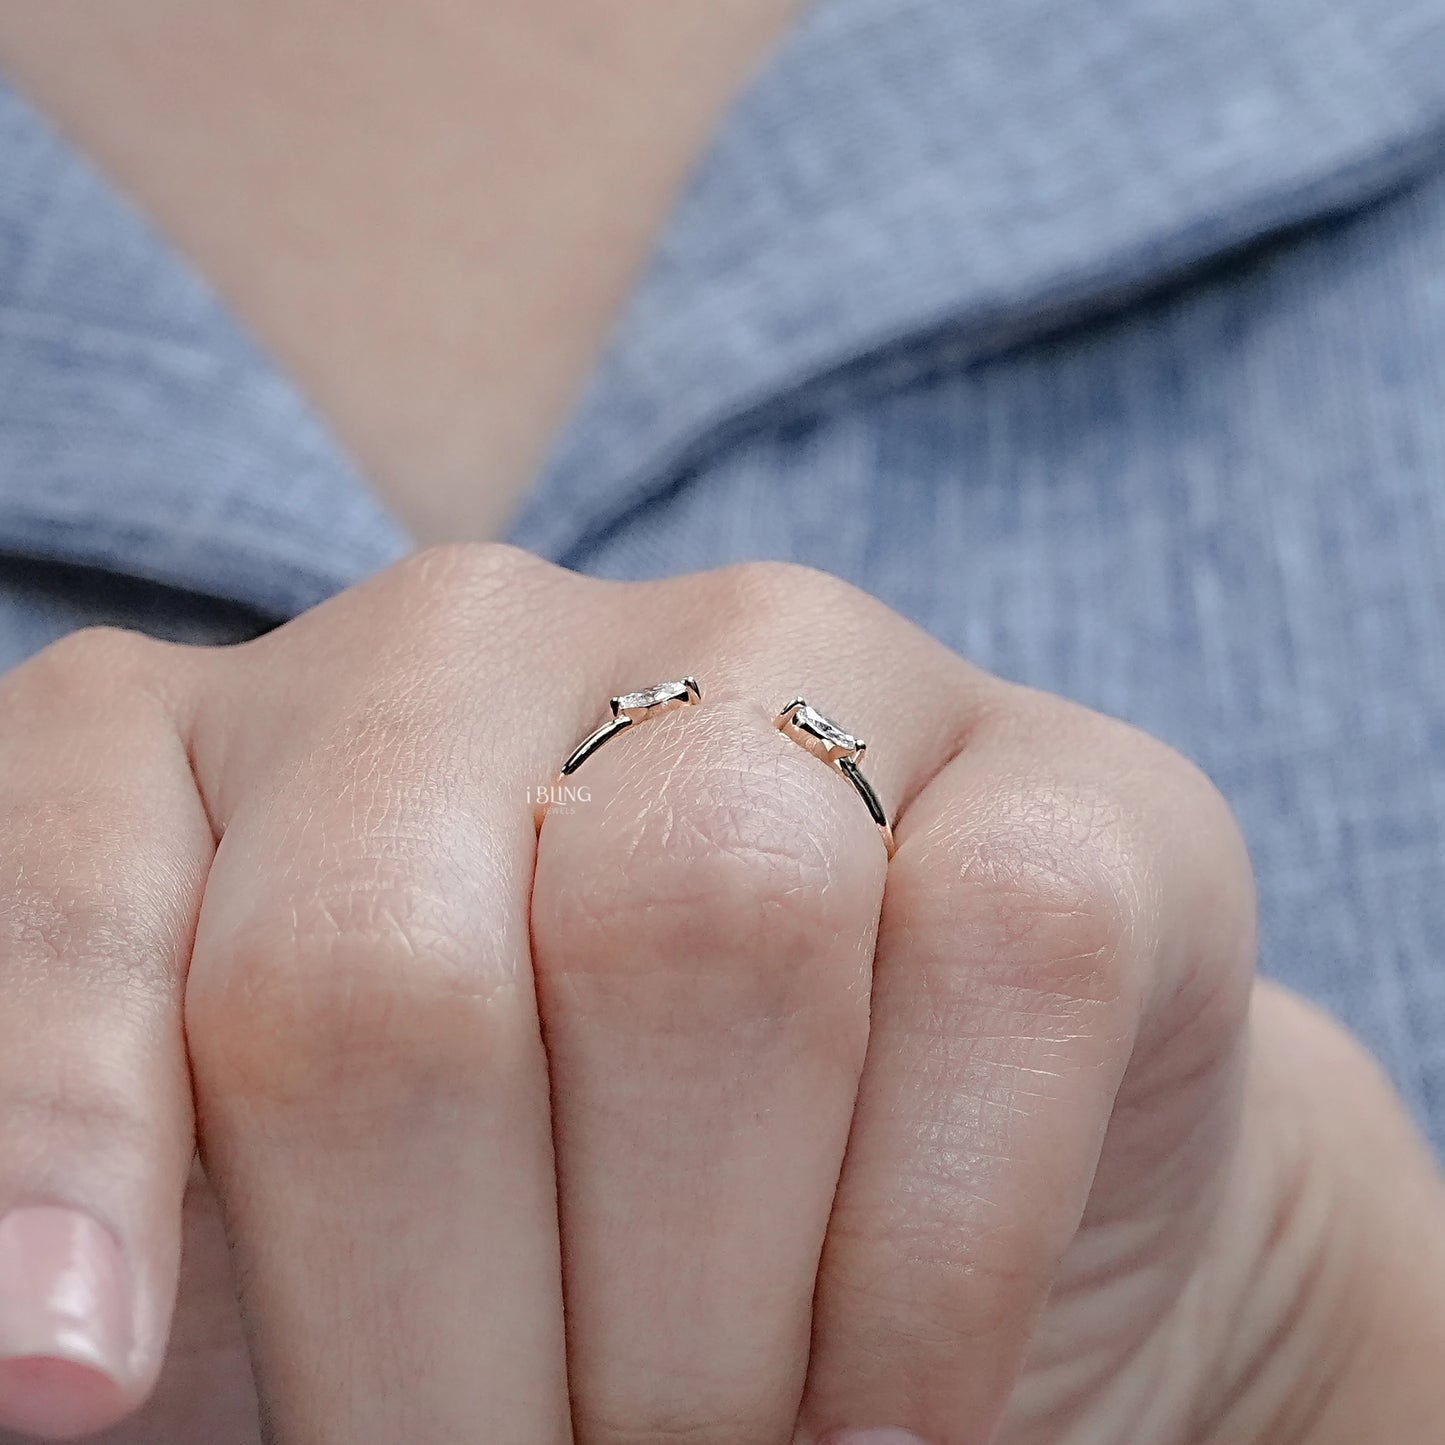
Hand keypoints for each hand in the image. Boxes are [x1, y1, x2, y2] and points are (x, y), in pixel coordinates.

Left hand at [0, 544, 1436, 1443]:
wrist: (930, 1195)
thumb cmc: (553, 1243)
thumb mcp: (310, 1247)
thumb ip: (187, 1231)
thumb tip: (66, 1376)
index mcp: (247, 739)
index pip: (68, 881)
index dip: (52, 1133)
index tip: (72, 1399)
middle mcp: (501, 642)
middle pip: (391, 977)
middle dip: (434, 1346)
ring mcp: (797, 660)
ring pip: (710, 931)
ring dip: (697, 1328)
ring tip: (715, 1439)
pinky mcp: (1064, 769)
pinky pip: (1003, 956)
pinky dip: (932, 1270)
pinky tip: (894, 1404)